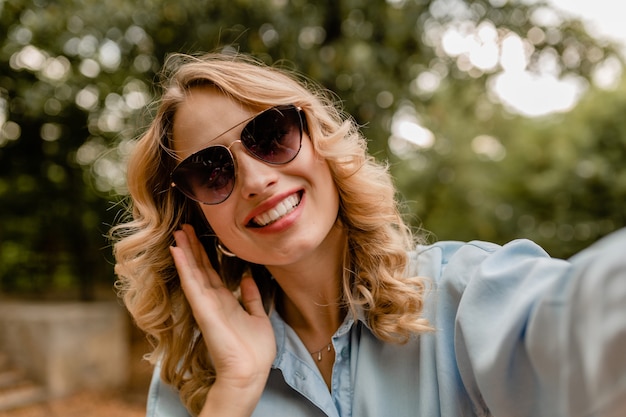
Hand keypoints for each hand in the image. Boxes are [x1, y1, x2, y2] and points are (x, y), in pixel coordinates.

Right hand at [170, 225, 275, 402]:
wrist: (250, 371)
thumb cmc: (255, 350)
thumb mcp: (258, 317)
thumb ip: (252, 297)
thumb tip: (248, 278)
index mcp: (226, 301)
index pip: (212, 273)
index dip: (204, 254)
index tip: (198, 236)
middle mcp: (213, 300)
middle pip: (200, 268)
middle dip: (192, 247)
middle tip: (184, 227)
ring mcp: (206, 304)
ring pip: (193, 272)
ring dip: (185, 251)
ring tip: (178, 233)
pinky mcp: (203, 309)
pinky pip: (192, 284)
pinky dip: (184, 266)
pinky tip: (177, 251)